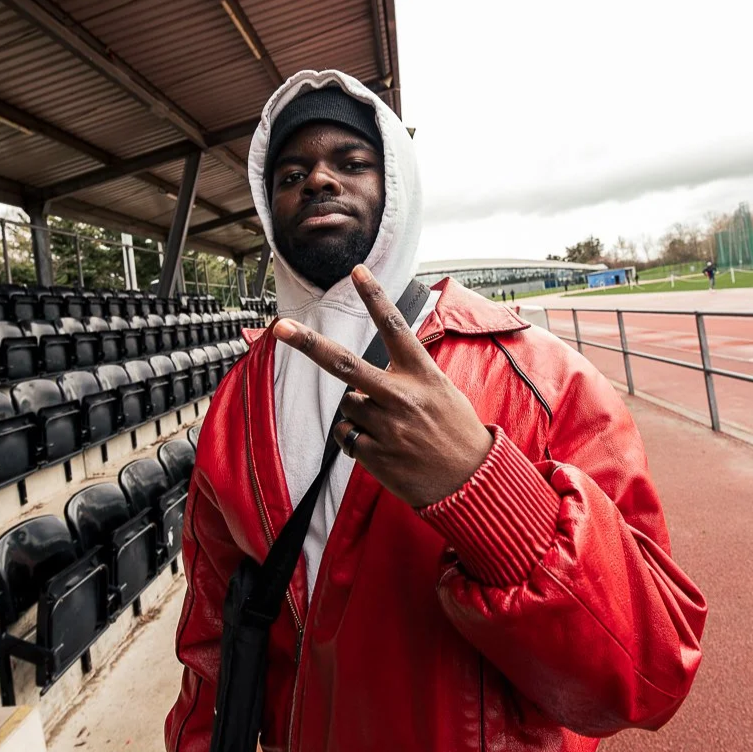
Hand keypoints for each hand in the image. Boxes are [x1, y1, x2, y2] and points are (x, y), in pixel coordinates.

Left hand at [272, 265, 492, 506]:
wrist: (471, 480)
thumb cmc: (455, 430)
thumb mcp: (442, 391)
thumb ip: (407, 377)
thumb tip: (361, 380)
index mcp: (422, 374)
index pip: (394, 327)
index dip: (375, 296)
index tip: (356, 270)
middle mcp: (402, 396)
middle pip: (345, 364)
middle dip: (309, 344)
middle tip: (281, 328)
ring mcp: (386, 426)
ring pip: (347, 404)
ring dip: (359, 411)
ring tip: (391, 427)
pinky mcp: (374, 454)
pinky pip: (346, 436)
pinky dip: (356, 438)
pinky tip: (384, 447)